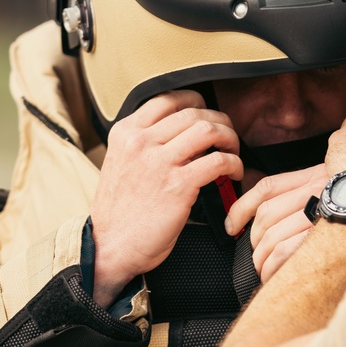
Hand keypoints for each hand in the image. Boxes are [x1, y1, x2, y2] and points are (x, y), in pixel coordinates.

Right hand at [90, 90, 242, 307]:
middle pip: (193, 112)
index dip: (194, 101)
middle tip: (227, 134)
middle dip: (218, 120)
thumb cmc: (119, 212)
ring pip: (208, 130)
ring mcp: (159, 162)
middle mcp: (140, 142)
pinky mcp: (178, 186)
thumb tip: (179, 131)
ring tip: (233, 150)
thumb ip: (143, 144)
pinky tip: (234, 173)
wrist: (111, 248)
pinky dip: (233, 164)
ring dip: (229, 138)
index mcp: (125, 133)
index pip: (167, 98)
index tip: (206, 112)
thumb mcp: (120, 164)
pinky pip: (218, 161)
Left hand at [226, 165, 329, 282]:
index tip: (232, 224)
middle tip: (253, 257)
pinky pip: (286, 252)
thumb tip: (266, 215)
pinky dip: (273, 268)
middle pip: (265, 216)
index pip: (267, 188)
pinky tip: (273, 276)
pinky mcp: (325, 236)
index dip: (242, 207)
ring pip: (272, 235)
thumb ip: (306, 193)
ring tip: (262, 270)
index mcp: (313, 177)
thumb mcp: (335, 188)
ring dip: (260, 258)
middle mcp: (316, 191)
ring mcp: (321, 213)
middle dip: (253, 242)